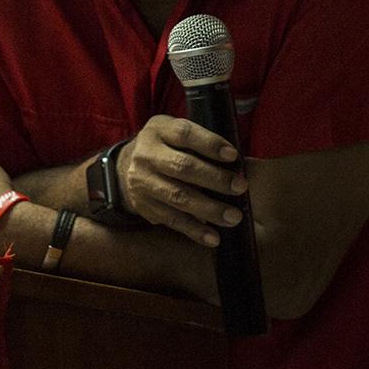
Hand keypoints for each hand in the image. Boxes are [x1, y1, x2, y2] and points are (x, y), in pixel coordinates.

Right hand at [115, 115, 248, 245]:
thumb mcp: (175, 134)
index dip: (209, 144)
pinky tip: (213, 237)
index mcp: (159, 130)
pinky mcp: (143, 206)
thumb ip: (199, 143)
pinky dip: (194, 230)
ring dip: (209, 209)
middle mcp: (146, 154)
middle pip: (182, 166)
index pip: (184, 134)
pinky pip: (172, 219)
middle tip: (240, 187)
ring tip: (233, 217)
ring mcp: (142, 182)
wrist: (127, 167)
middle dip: (214, 178)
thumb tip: (236, 164)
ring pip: (177, 196)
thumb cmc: (166, 147)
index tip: (233, 156)